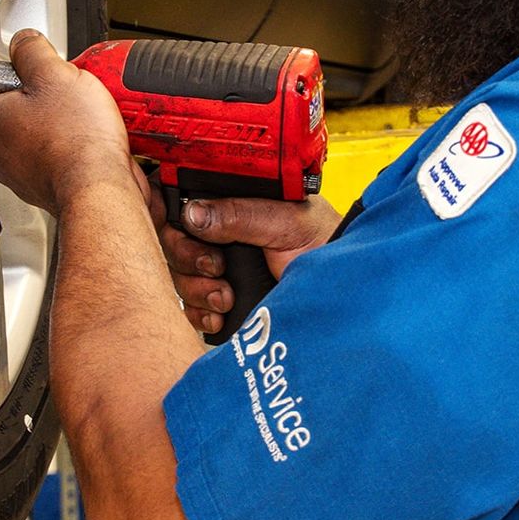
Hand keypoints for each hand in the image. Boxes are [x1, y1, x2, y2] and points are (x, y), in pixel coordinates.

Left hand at [0, 31, 144, 214]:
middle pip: (4, 120)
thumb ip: (32, 52)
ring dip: (50, 126)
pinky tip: (90, 136)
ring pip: (31, 141)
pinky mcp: (50, 188)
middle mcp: (0, 153)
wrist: (100, 187)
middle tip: (50, 90)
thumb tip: (24, 42)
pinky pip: (56, 161)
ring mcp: (24, 175)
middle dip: (27, 103)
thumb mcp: (53, 74)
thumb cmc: (73, 140)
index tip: (4, 75)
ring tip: (77, 112)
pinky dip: (70, 148)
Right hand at [148, 189, 341, 335]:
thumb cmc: (325, 242)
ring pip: (180, 277)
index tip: (184, 232)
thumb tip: (193, 213)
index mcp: (233, 204)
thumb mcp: (285, 220)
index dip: (174, 219)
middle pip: (174, 243)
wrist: (344, 291)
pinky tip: (219, 315)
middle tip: (216, 268)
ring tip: (226, 297)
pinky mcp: (223, 299)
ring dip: (197, 290)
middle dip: (189, 260)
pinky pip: (192, 307)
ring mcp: (220, 269)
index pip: (184, 204)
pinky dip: (200, 313)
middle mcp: (222, 234)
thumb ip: (239, 214)